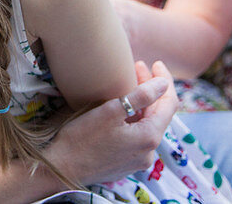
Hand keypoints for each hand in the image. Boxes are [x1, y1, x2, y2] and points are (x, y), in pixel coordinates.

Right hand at [47, 60, 175, 183]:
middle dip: (152, 89)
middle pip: (159, 114)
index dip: (165, 80)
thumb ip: (141, 96)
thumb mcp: (110, 111)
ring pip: (148, 124)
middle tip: (137, 67)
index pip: (169, 104)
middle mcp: (149, 152)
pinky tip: (124, 108)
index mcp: (149, 137)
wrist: (62, 167)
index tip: (156, 63)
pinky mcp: (128, 163)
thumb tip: (163, 83)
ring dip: (143, 103)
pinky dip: (136, 118)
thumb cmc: (82, 138)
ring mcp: (139, 159)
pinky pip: (139, 136)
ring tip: (130, 83)